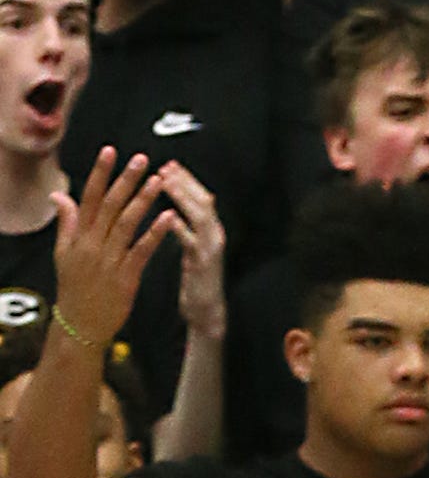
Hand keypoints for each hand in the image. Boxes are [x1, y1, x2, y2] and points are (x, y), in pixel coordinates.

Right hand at [51, 148, 179, 346]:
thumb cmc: (75, 288)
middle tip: (141, 159)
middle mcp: (93, 244)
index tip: (111, 151)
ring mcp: (110, 260)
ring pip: (127, 224)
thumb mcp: (63, 253)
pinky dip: (155, 234)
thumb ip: (66, 223)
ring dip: (144, 200)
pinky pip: (142, 251)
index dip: (100, 172)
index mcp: (79, 235)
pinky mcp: (127, 277)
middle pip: (110, 205)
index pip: (89, 196)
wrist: (81, 324)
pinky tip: (168, 218)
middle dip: (126, 180)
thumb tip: (59, 196)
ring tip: (158, 182)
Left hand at [160, 161, 223, 341]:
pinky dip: (179, 226)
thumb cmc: (196, 281)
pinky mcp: (203, 264)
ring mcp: (211, 249)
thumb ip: (188, 227)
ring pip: (200, 215)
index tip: (169, 165)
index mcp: (211, 231)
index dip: (186, 180)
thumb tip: (178, 206)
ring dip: (181, 196)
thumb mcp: (194, 248)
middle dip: (184, 182)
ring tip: (163, 181)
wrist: (207, 311)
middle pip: (203, 200)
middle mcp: (215, 236)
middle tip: (164, 167)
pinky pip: (191, 241)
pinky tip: (166, 215)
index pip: (201, 197)